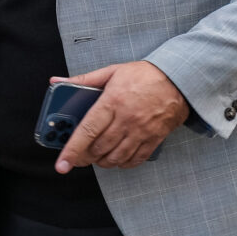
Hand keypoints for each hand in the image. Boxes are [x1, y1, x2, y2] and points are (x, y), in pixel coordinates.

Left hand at [53, 60, 188, 172]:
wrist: (180, 80)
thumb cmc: (145, 75)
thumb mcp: (112, 71)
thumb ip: (83, 80)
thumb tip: (56, 81)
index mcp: (113, 101)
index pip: (87, 130)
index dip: (72, 150)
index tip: (62, 164)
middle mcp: (127, 119)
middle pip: (99, 148)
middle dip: (84, 157)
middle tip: (78, 157)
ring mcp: (142, 131)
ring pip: (116, 157)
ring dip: (102, 161)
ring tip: (96, 157)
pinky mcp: (154, 138)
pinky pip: (135, 159)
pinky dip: (122, 163)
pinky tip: (117, 158)